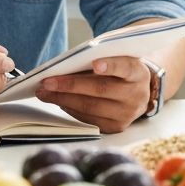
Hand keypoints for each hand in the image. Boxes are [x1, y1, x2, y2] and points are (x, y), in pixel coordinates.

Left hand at [35, 55, 150, 132]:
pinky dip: (71, 109)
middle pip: (100, 89)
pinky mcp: (117, 127)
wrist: (139, 92)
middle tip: (48, 82)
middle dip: (70, 85)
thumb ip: (98, 59)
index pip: (125, 67)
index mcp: (138, 73)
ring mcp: (127, 114)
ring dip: (63, 99)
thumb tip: (64, 66)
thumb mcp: (117, 58)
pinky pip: (89, 119)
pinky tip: (58, 101)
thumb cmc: (120, 70)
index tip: (95, 63)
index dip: (110, 65)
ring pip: (91, 107)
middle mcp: (136, 95)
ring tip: (45, 92)